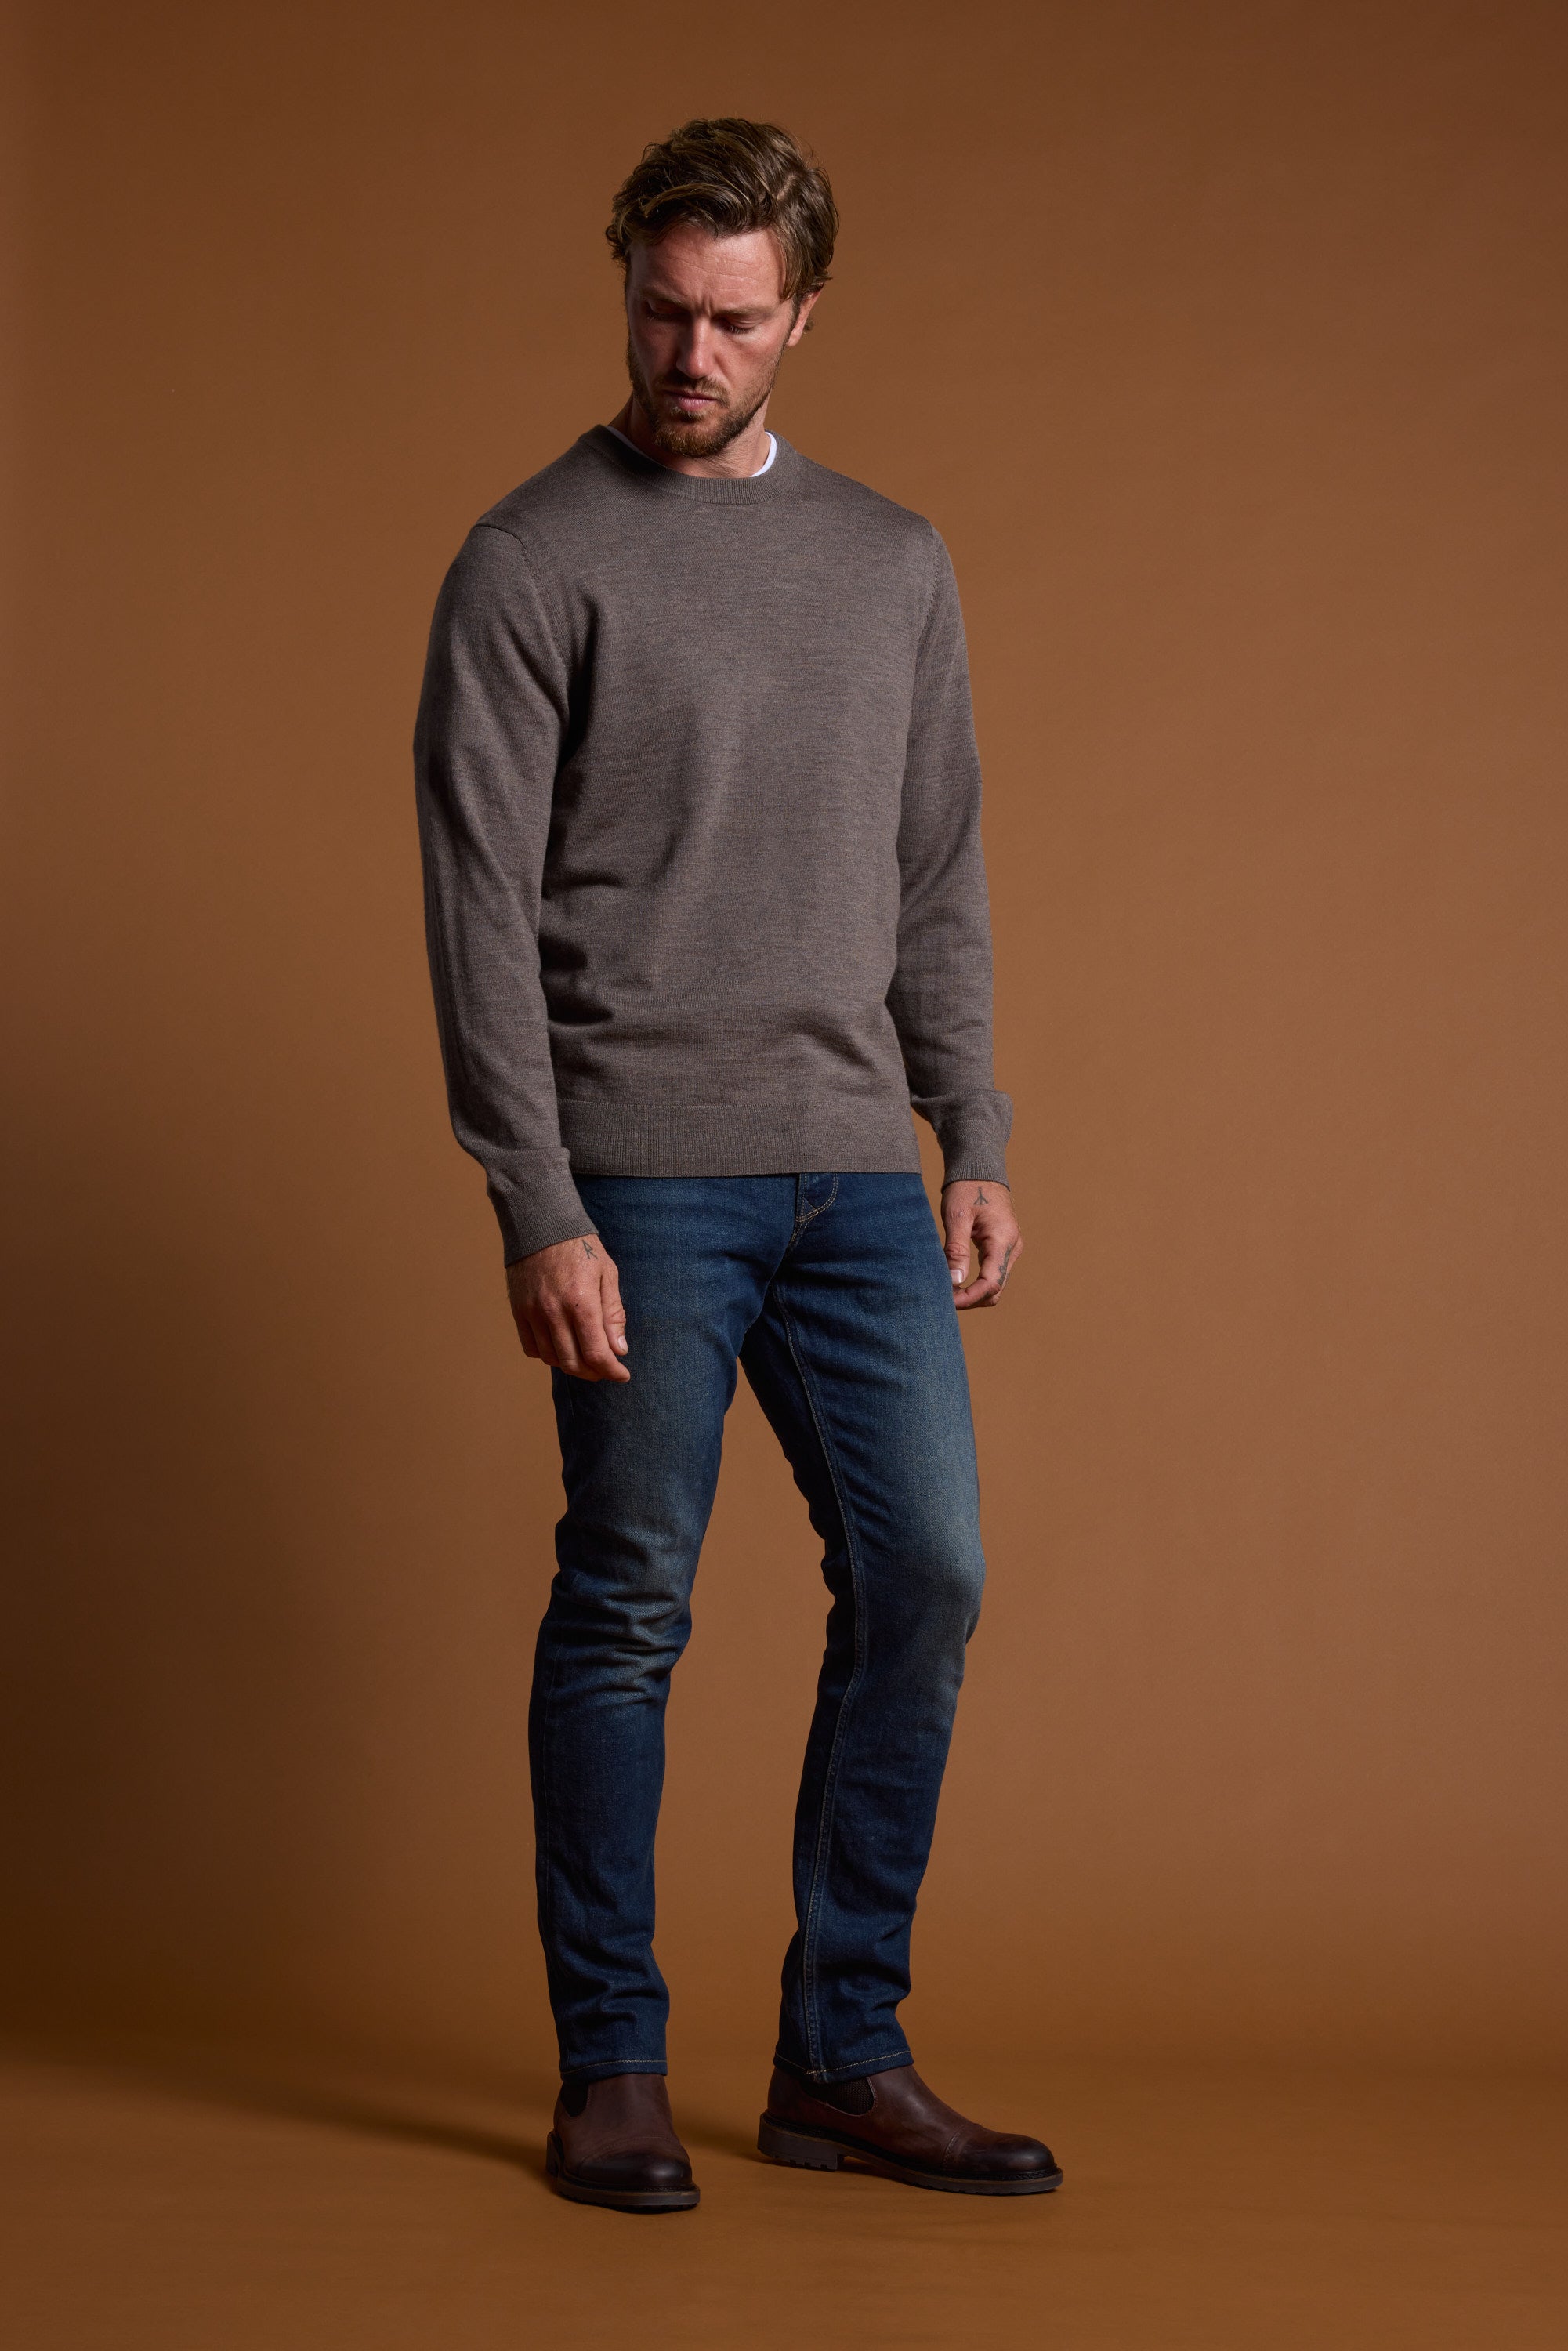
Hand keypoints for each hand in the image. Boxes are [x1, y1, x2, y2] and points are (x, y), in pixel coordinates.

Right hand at [505, 1233, 630, 1380]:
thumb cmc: (581, 1248)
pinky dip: (548, 1355)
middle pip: (573, 1363)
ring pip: (552, 1359)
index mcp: (582, 1302)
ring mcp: (533, 1313)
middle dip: (594, 1373)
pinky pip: (531, 1348)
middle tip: (605, 1368)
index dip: (612, 1371)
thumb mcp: (608, 1274)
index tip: (622, 1374)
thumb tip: (619, 1350)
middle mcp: (554, 1312)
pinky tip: (561, 1345)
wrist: (542, 1224)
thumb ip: (613, 1314)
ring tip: (585, 1357)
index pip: (596, 1353)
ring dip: (572, 1365)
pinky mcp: (518, 1311)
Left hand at [941, 1180, 1020, 1310]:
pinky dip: (976, 1283)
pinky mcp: (1002, 1248)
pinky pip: (993, 1274)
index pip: (991, 1283)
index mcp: (1003, 1240)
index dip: (969, 1298)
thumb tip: (954, 1282)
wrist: (980, 1170)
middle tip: (943, 1298)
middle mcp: (1012, 1248)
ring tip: (947, 1291)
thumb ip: (956, 1250)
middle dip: (970, 1299)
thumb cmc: (967, 1189)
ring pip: (995, 1285)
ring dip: (973, 1293)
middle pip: (995, 1290)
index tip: (947, 1302)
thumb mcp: (956, 1217)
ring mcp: (1010, 1249)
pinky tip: (956, 1281)